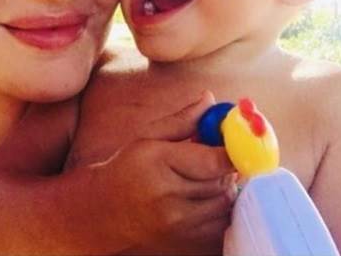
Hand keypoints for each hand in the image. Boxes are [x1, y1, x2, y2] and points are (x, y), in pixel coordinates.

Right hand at [91, 93, 236, 252]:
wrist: (102, 211)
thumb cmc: (126, 168)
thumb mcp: (147, 136)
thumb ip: (182, 120)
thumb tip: (210, 99)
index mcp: (158, 162)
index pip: (213, 160)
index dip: (233, 150)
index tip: (238, 141)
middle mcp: (168, 196)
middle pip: (223, 181)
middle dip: (226, 167)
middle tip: (216, 157)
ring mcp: (177, 223)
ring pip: (225, 202)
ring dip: (224, 188)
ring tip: (205, 177)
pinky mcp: (185, 240)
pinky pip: (220, 223)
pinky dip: (220, 208)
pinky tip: (203, 197)